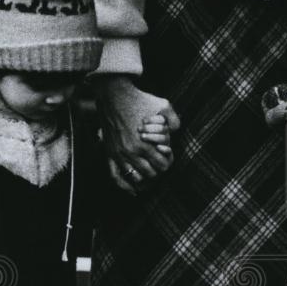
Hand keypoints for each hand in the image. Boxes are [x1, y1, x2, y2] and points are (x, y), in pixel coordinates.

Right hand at [95, 75, 179, 193]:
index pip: (162, 165)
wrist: (113, 94)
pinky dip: (125, 186)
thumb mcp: (163, 105)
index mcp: (146, 143)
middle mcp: (132, 152)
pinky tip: (133, 192)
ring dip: (144, 178)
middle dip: (158, 171)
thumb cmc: (139, 99)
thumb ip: (174, 119)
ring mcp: (119, 154)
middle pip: (151, 174)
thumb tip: (177, 131)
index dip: (168, 163)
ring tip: (149, 175)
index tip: (167, 158)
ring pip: (136, 178)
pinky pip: (115, 176)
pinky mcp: (109, 153)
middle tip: (159, 166)